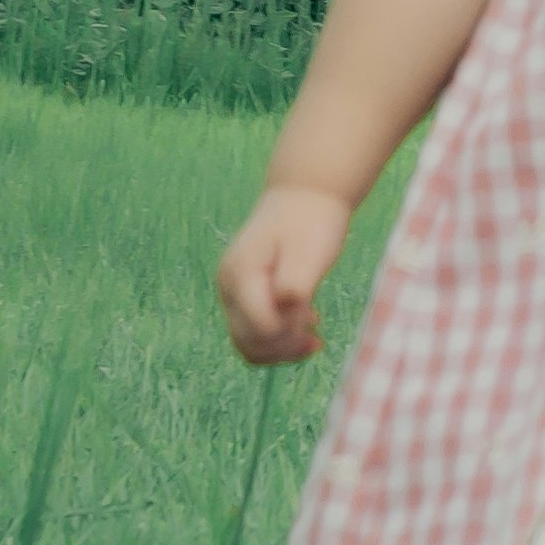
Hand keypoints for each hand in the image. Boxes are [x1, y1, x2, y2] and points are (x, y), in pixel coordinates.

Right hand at [218, 181, 353, 365]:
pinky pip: (255, 330)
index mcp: (241, 275)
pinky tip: (308, 325)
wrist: (305, 195)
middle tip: (315, 334)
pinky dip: (280, 338)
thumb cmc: (311, 222)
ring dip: (281, 348)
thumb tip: (285, 316)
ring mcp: (233, 291)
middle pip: (247, 343)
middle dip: (283, 348)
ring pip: (248, 343)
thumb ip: (295, 285)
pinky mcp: (244, 294)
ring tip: (313, 336)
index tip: (313, 319)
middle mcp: (229, 285)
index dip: (288, 334)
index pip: (259, 329)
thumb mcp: (309, 252)